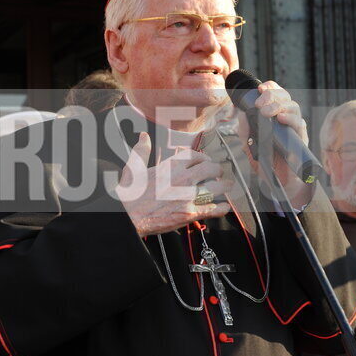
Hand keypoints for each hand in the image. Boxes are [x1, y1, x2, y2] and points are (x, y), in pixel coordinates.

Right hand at [115, 133, 231, 235]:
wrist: (127, 218)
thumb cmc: (130, 195)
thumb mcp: (132, 168)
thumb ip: (141, 151)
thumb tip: (143, 136)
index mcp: (170, 166)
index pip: (196, 155)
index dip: (204, 157)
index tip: (206, 161)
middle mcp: (182, 179)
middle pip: (211, 169)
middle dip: (217, 170)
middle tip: (219, 174)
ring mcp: (187, 196)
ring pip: (216, 188)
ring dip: (224, 187)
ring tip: (228, 187)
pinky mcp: (189, 213)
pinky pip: (212, 209)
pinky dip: (221, 208)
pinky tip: (224, 207)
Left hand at [238, 81, 311, 206]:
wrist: (276, 182)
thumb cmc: (265, 161)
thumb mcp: (248, 143)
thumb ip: (245, 128)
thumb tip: (242, 112)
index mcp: (274, 115)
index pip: (275, 94)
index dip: (270, 88)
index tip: (259, 89)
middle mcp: (286, 118)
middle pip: (285, 97)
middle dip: (272, 95)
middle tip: (260, 103)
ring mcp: (294, 128)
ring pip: (294, 107)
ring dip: (279, 105)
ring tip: (266, 112)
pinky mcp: (301, 139)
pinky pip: (299, 124)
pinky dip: (291, 119)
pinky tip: (281, 119)